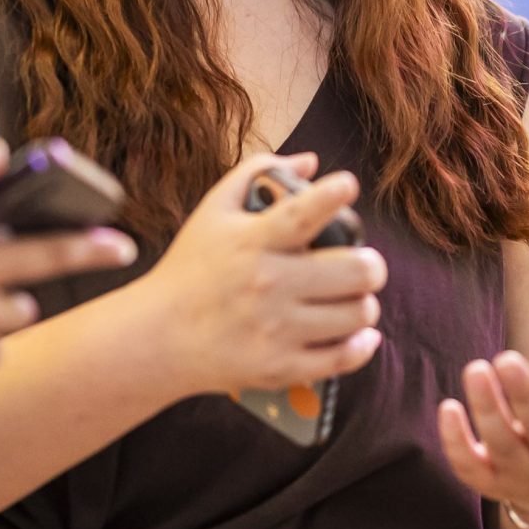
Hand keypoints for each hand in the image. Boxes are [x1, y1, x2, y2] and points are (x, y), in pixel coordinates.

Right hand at [133, 150, 386, 396]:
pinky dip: (362, 344)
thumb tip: (312, 160)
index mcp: (253, 242)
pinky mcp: (280, 367)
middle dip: (371, 265)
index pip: (302, 214)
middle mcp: (267, 285)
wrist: (157, 337)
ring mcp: (275, 330)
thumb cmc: (190, 267)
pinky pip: (344, 357)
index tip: (348, 185)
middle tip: (365, 264)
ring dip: (365, 303)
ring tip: (354, 297)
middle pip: (355, 270)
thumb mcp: (214, 210)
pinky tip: (361, 331)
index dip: (332, 196)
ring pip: (357, 314)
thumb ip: (257, 173)